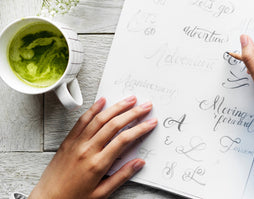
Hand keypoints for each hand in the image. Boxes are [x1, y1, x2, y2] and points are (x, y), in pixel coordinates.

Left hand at [29, 96, 157, 198]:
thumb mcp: (101, 193)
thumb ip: (121, 176)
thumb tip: (138, 163)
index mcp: (98, 164)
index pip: (124, 140)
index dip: (140, 128)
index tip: (150, 122)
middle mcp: (87, 150)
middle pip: (114, 124)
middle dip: (133, 113)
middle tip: (145, 106)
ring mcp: (77, 143)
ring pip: (99, 118)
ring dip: (116, 107)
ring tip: (129, 99)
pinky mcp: (68, 141)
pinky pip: (82, 120)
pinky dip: (93, 109)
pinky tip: (102, 101)